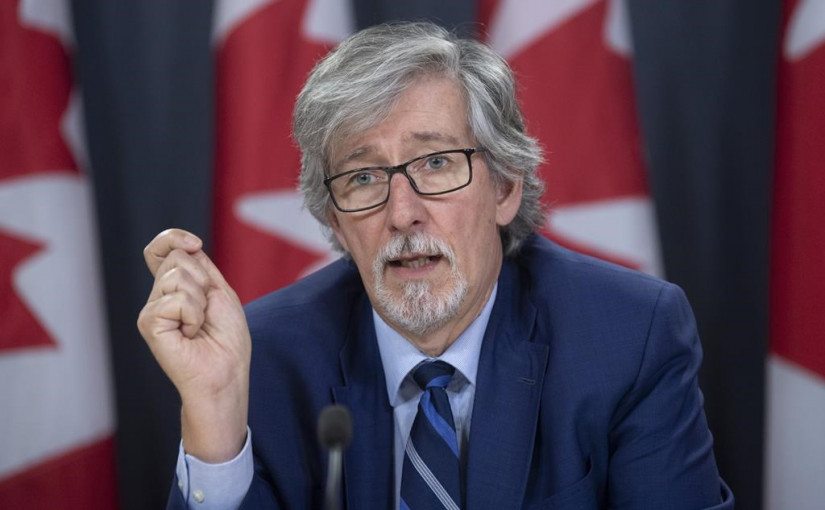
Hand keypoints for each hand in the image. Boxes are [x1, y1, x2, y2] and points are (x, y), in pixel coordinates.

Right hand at [137, 228, 249, 461]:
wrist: (226, 372)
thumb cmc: (226, 338)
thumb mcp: (219, 292)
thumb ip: (199, 266)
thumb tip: (185, 245)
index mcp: (175, 288)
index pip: (160, 249)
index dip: (172, 237)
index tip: (194, 243)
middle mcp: (159, 296)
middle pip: (176, 258)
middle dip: (202, 281)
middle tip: (206, 312)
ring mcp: (152, 309)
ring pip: (177, 276)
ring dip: (200, 301)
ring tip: (199, 325)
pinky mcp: (148, 323)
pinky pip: (175, 299)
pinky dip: (193, 315)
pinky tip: (191, 334)